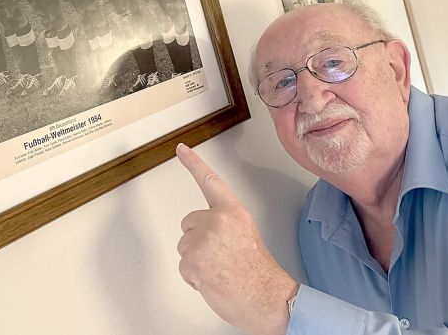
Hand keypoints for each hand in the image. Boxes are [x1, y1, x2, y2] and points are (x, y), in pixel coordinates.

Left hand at [176, 143, 296, 334]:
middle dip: (198, 241)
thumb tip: (209, 232)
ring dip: (196, 261)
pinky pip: (184, 268)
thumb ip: (226, 226)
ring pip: (184, 247)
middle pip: (188, 224)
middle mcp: (217, 220)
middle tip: (220, 258)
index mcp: (233, 212)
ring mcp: (203, 239)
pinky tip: (213, 280)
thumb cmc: (259, 274)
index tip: (181, 149)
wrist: (267, 298)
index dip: (193, 163)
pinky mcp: (193, 260)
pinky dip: (194, 278)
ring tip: (220, 270)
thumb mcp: (246, 236)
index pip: (210, 181)